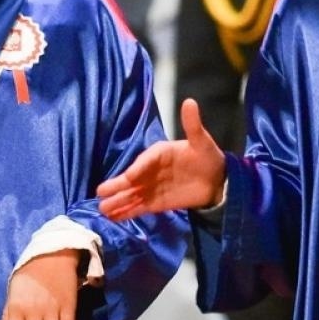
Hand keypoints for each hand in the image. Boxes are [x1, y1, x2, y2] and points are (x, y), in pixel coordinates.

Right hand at [96, 99, 225, 219]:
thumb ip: (192, 125)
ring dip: (118, 202)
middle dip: (118, 186)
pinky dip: (127, 212)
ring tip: (103, 210)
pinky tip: (114, 217)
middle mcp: (150, 170)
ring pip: (132, 195)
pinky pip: (139, 207)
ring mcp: (151, 187)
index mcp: (158, 153)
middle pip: (132, 179)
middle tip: (101, 193)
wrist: (217, 180)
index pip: (144, 162)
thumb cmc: (207, 157)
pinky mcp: (155, 202)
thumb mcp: (201, 141)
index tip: (128, 178)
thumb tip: (189, 102)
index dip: (136, 170)